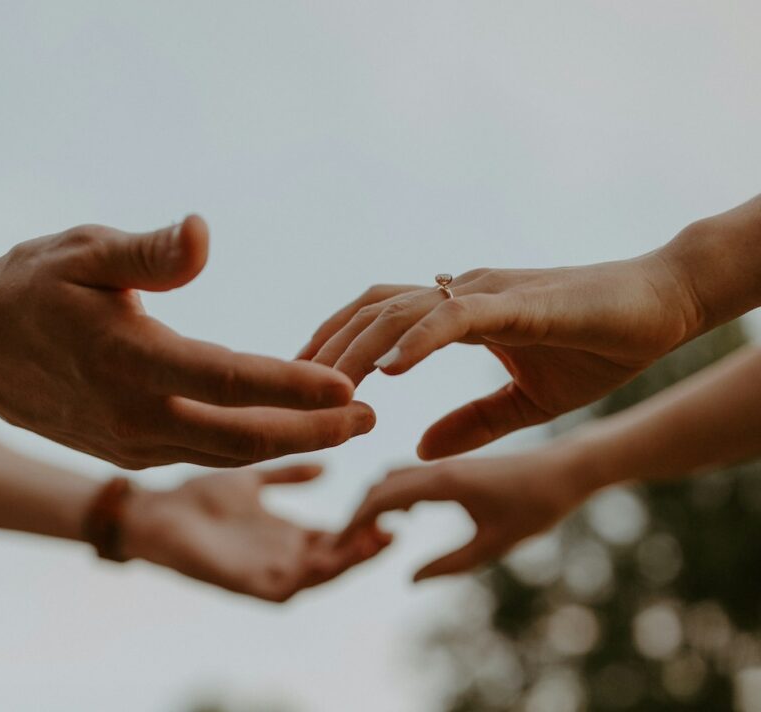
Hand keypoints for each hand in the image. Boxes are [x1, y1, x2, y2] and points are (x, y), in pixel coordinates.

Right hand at [0, 216, 373, 468]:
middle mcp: (130, 416)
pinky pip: (198, 454)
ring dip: (287, 441)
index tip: (352, 387)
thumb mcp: (83, 251)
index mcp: (127, 362)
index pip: (229, 382)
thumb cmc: (27, 284)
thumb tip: (204, 233)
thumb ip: (148, 252)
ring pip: (223, 454)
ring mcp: (126, 444)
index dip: (294, 387)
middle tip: (370, 418)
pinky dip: (247, 444)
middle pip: (242, 437)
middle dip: (313, 431)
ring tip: (341, 424)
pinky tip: (276, 425)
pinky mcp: (122, 452)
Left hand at [121, 464, 391, 601]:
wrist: (155, 511)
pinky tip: (329, 558)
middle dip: (367, 545)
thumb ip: (287, 474)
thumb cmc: (198, 498)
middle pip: (337, 557)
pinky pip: (287, 588)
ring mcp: (266, 571)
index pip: (338, 534)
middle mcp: (282, 555)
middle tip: (394, 524)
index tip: (391, 501)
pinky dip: (312, 576)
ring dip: (348, 561)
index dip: (365, 522)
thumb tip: (325, 464)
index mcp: (287, 534)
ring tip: (373, 540)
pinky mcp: (245, 584)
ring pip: (319, 575)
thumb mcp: (252, 479)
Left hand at [298, 253, 698, 458]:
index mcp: (460, 313)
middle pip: (372, 308)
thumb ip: (472, 422)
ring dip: (359, 349)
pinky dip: (416, 340)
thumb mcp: (524, 402)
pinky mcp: (517, 301)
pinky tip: (388, 372)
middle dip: (328, 346)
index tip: (304, 382)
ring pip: (400, 310)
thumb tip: (419, 446)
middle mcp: (462, 293)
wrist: (663, 309)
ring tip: (330, 391)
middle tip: (291, 388)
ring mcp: (486, 293)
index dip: (337, 345)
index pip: (379, 317)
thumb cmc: (598, 346)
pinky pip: (454, 316)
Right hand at [339, 450, 586, 581]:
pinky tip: (408, 518)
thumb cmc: (537, 506)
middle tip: (347, 548)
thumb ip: (451, 564)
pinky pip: (411, 476)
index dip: (354, 523)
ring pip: (393, 478)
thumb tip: (409, 579)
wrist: (567, 469)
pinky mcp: (454, 467)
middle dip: (358, 515)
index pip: (381, 498)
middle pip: (379, 486)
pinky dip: (396, 495)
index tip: (338, 547)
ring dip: (376, 503)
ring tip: (373, 537)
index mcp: (443, 483)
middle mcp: (437, 468)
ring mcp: (445, 465)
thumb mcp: (495, 544)